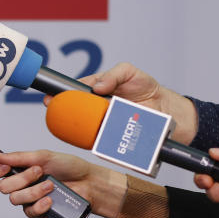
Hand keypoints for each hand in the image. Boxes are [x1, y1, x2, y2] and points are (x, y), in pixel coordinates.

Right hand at [0, 150, 126, 217]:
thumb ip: (18, 157)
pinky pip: (29, 213)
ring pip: (16, 200)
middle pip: (4, 188)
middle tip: (39, 172)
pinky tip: (50, 200)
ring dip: (34, 191)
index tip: (4, 168)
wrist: (89, 183)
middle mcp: (21, 184)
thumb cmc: (70, 167)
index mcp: (19, 169)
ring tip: (51, 185)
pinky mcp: (40, 212)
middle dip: (22, 179)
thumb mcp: (43, 156)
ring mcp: (29, 199)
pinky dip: (39, 205)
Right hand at [54, 62, 197, 143]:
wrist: (168, 110)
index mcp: (95, 93)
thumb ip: (113, 74)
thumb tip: (97, 87)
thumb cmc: (146, 88)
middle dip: (63, 115)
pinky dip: (100, 145)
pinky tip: (100, 142)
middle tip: (58, 114)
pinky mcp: (112, 140)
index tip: (50, 99)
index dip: (59, 96)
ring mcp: (103, 125)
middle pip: (74, 114)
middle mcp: (96, 110)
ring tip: (86, 128)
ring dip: (83, 131)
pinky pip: (102, 145)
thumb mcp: (129, 72)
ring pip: (86, 131)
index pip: (73, 93)